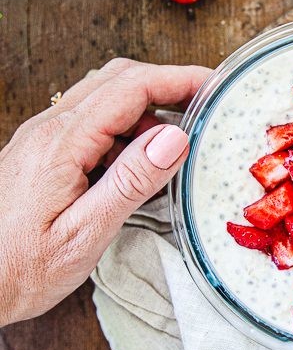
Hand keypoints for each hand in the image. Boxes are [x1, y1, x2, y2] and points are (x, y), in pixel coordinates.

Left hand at [0, 58, 209, 325]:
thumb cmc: (17, 269)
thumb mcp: (84, 234)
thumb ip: (130, 183)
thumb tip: (174, 138)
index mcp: (61, 143)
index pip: (131, 87)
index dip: (179, 79)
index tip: (216, 86)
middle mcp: (49, 130)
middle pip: (118, 79)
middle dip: (168, 84)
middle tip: (208, 104)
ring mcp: (42, 138)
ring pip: (104, 97)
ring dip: (147, 105)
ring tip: (182, 136)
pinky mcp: (42, 153)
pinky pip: (91, 121)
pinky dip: (126, 126)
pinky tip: (141, 158)